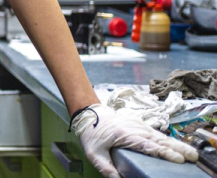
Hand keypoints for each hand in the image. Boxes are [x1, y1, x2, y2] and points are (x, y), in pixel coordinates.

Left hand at [72, 104, 197, 177]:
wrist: (89, 114)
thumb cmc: (92, 135)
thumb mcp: (94, 153)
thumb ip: (106, 168)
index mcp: (124, 135)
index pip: (147, 145)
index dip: (163, 152)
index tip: (177, 159)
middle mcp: (134, 128)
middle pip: (159, 139)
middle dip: (177, 148)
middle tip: (192, 157)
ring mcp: (138, 125)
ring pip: (160, 135)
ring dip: (177, 144)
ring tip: (192, 154)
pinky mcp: (140, 124)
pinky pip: (157, 133)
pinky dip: (169, 140)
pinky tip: (179, 147)